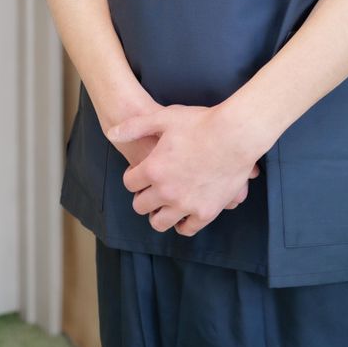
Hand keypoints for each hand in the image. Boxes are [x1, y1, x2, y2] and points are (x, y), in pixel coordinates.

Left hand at [107, 120, 257, 212]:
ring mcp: (185, 205)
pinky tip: (182, 213)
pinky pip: (186, 229)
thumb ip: (135, 126)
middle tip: (151, 188)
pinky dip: (181, 224)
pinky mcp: (205, 212)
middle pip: (140, 205)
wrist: (236, 134)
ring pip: (159, 222)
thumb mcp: (164, 117)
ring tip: (164, 203)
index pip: (129, 182)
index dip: (133, 175)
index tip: (140, 172)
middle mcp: (165, 191)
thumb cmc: (201, 122)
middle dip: (142, 196)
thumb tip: (112, 132)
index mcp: (153, 169)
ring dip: (157, 213)